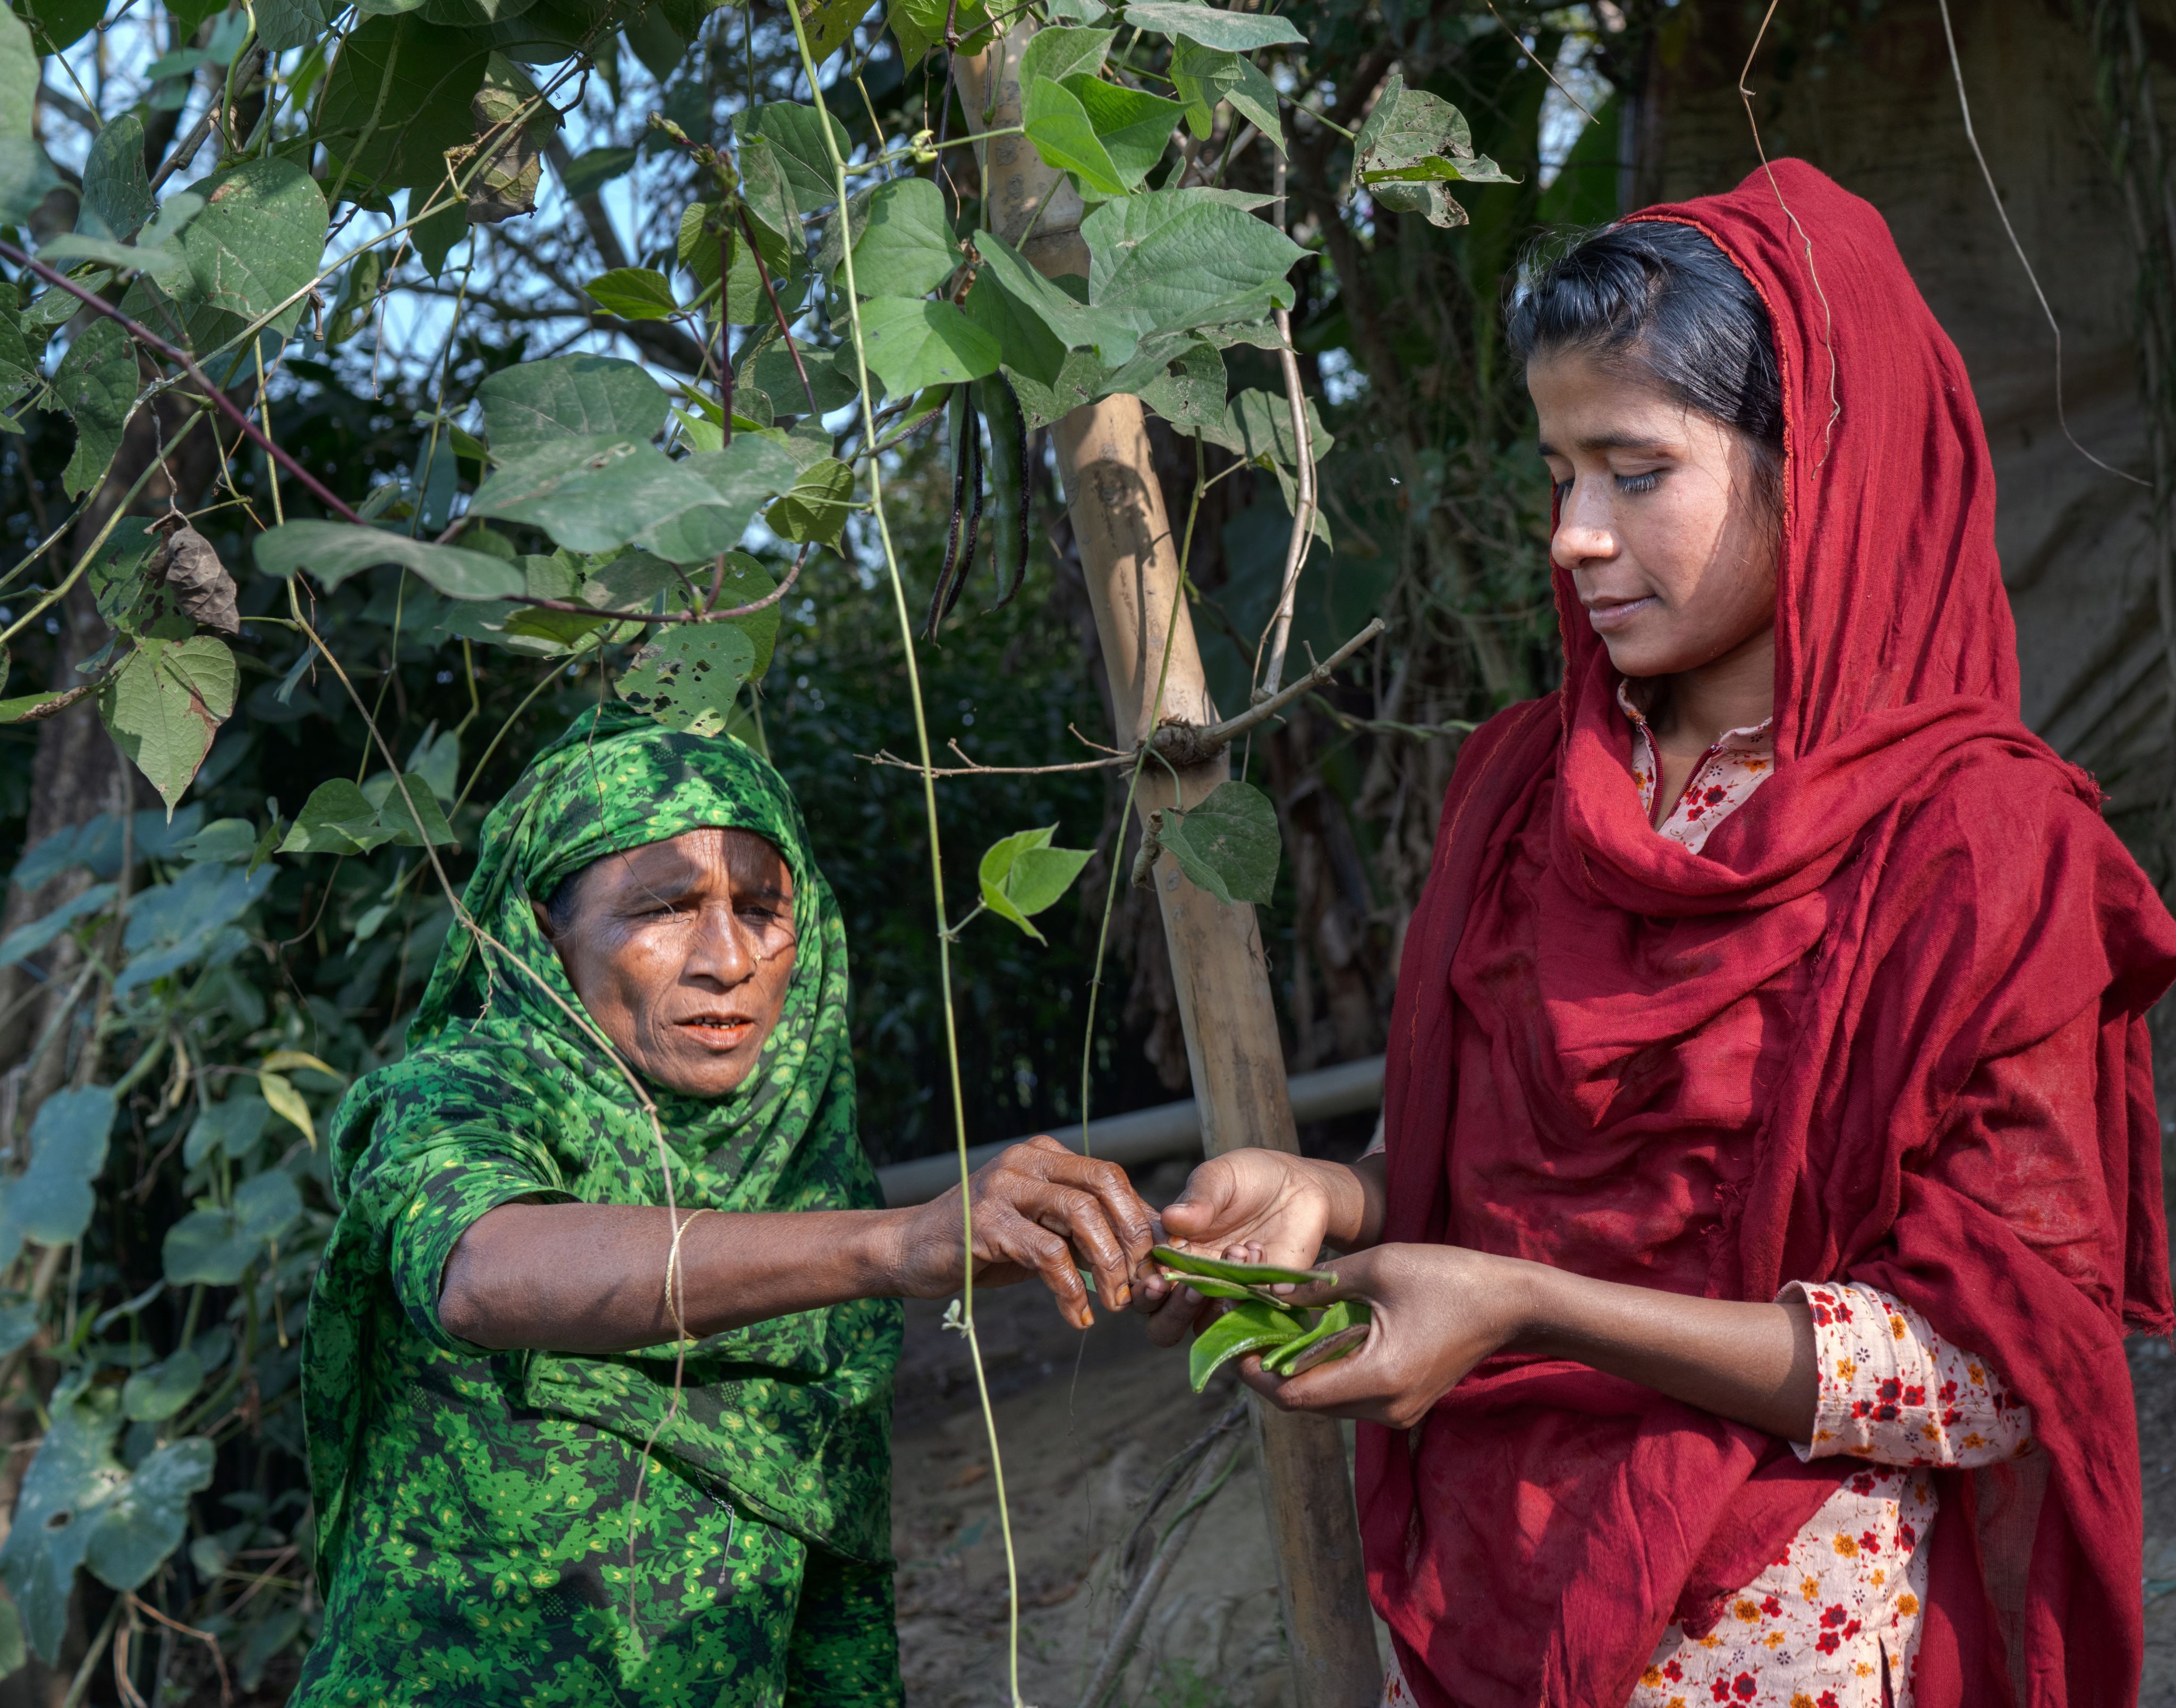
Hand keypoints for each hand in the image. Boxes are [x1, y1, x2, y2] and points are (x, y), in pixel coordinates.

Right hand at [889, 1137, 1156, 1328]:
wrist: (909, 1250)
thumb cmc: (983, 1245)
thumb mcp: (1041, 1231)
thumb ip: (1085, 1232)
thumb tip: (1146, 1253)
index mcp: (1044, 1155)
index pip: (1111, 1177)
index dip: (1140, 1221)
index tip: (1154, 1266)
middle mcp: (1027, 1160)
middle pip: (1104, 1184)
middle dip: (1132, 1236)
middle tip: (1141, 1283)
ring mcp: (1004, 1186)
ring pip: (1081, 1213)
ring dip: (1107, 1265)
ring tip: (1114, 1303)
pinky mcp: (986, 1221)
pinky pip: (1047, 1252)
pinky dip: (1070, 1288)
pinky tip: (1077, 1316)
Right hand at [1132, 1149, 1343, 1347]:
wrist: (1299, 1185)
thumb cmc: (1248, 1178)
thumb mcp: (1220, 1177)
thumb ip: (1198, 1198)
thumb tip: (1171, 1218)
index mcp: (1169, 1252)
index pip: (1141, 1285)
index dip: (1143, 1290)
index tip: (1158, 1280)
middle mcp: (1191, 1280)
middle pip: (1163, 1324)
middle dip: (1173, 1313)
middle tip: (1193, 1288)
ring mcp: (1226, 1294)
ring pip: (1204, 1326)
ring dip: (1219, 1299)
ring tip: (1239, 1250)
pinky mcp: (1261, 1299)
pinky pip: (1252, 1315)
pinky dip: (1257, 1291)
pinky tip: (1262, 1251)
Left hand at [1232, 1244, 1531, 1427]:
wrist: (1510, 1303)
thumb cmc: (1447, 1277)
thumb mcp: (1378, 1267)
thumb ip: (1318, 1284)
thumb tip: (1267, 1291)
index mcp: (1378, 1378)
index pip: (1296, 1397)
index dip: (1258, 1374)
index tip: (1239, 1343)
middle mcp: (1386, 1409)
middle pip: (1307, 1405)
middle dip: (1272, 1372)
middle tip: (1250, 1332)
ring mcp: (1398, 1413)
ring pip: (1327, 1405)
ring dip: (1298, 1373)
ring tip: (1276, 1333)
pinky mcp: (1405, 1405)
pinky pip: (1350, 1397)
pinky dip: (1325, 1373)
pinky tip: (1314, 1341)